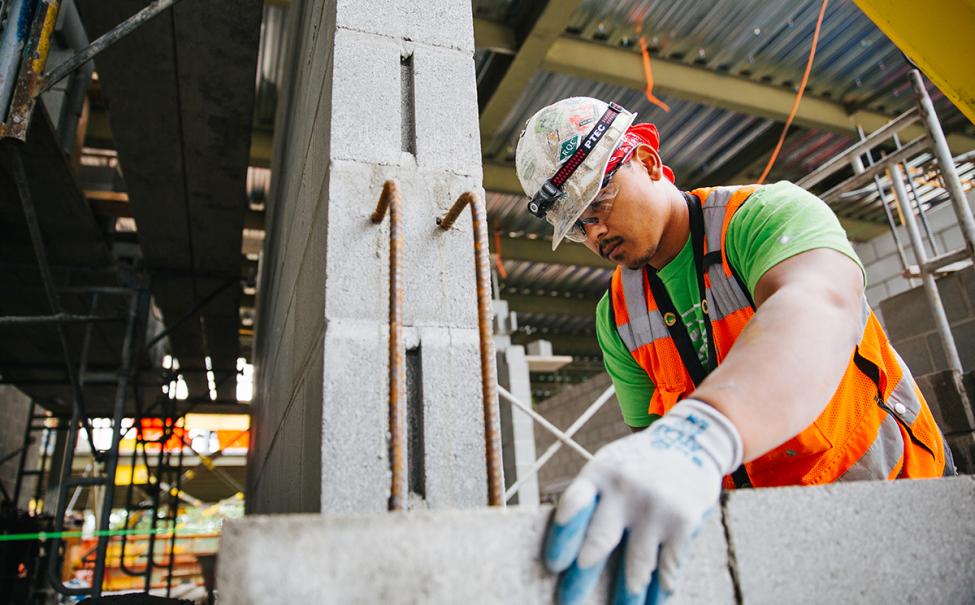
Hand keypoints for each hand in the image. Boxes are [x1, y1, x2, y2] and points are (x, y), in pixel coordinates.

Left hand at [543, 399, 742, 604]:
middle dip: (582, 578)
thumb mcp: (609, 466)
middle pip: (599, 542)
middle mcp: (625, 488)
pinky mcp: (683, 521)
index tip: (554, 566)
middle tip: (568, 602)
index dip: (562, 537)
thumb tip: (569, 552)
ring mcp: (655, 505)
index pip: (574, 506)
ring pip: (636, 565)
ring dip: (625, 596)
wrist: (691, 439)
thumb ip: (591, 500)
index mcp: (599, 473)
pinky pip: (667, 567)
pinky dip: (658, 592)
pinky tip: (650, 602)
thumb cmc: (637, 463)